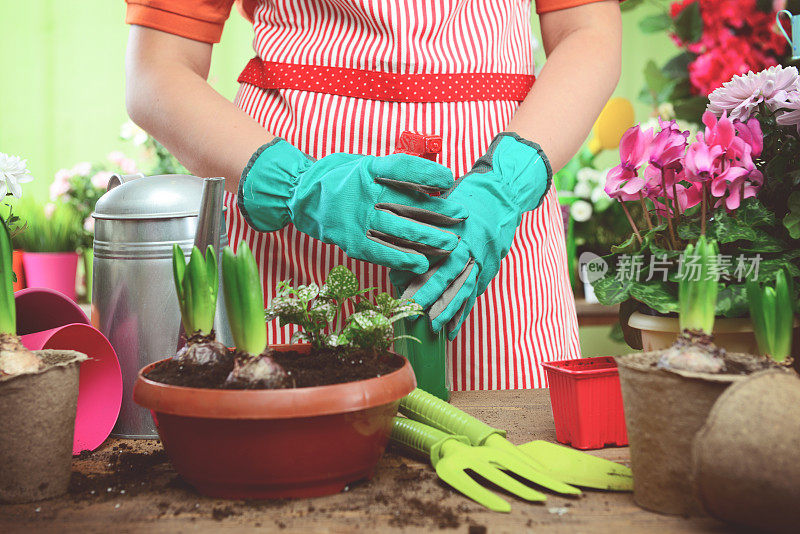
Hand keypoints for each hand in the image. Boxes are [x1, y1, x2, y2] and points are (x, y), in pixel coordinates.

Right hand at [237, 139, 466, 273]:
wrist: (299, 195)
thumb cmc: (341, 178)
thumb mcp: (365, 164)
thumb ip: (394, 172)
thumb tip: (435, 181)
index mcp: (367, 167)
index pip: (401, 167)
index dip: (427, 173)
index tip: (450, 179)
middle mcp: (361, 191)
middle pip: (406, 200)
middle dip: (438, 210)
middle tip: (462, 216)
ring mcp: (354, 217)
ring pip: (397, 227)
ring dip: (427, 237)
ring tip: (450, 243)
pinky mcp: (348, 239)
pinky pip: (378, 250)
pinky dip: (400, 257)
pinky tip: (422, 262)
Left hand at [391, 132, 551, 338]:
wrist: (505, 192)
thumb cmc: (468, 194)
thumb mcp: (445, 205)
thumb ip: (427, 227)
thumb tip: (401, 250)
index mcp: (462, 236)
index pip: (439, 266)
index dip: (422, 285)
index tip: (405, 299)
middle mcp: (475, 251)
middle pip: (453, 283)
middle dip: (434, 304)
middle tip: (417, 319)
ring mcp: (486, 261)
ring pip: (467, 291)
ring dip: (451, 313)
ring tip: (437, 330)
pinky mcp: (491, 267)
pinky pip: (476, 292)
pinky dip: (464, 309)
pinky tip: (454, 327)